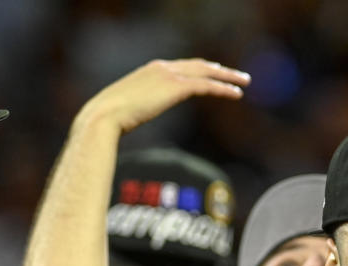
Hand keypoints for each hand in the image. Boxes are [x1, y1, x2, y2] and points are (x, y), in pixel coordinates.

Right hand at [77, 58, 249, 135]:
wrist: (103, 116)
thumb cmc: (109, 119)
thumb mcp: (127, 109)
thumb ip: (137, 107)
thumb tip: (133, 119)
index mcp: (150, 70)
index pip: (182, 66)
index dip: (200, 69)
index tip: (214, 73)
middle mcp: (162, 68)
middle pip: (198, 65)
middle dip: (219, 70)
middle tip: (236, 76)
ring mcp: (169, 75)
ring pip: (206, 73)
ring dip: (227, 77)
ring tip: (244, 83)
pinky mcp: (175, 87)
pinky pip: (206, 86)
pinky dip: (223, 89)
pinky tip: (236, 95)